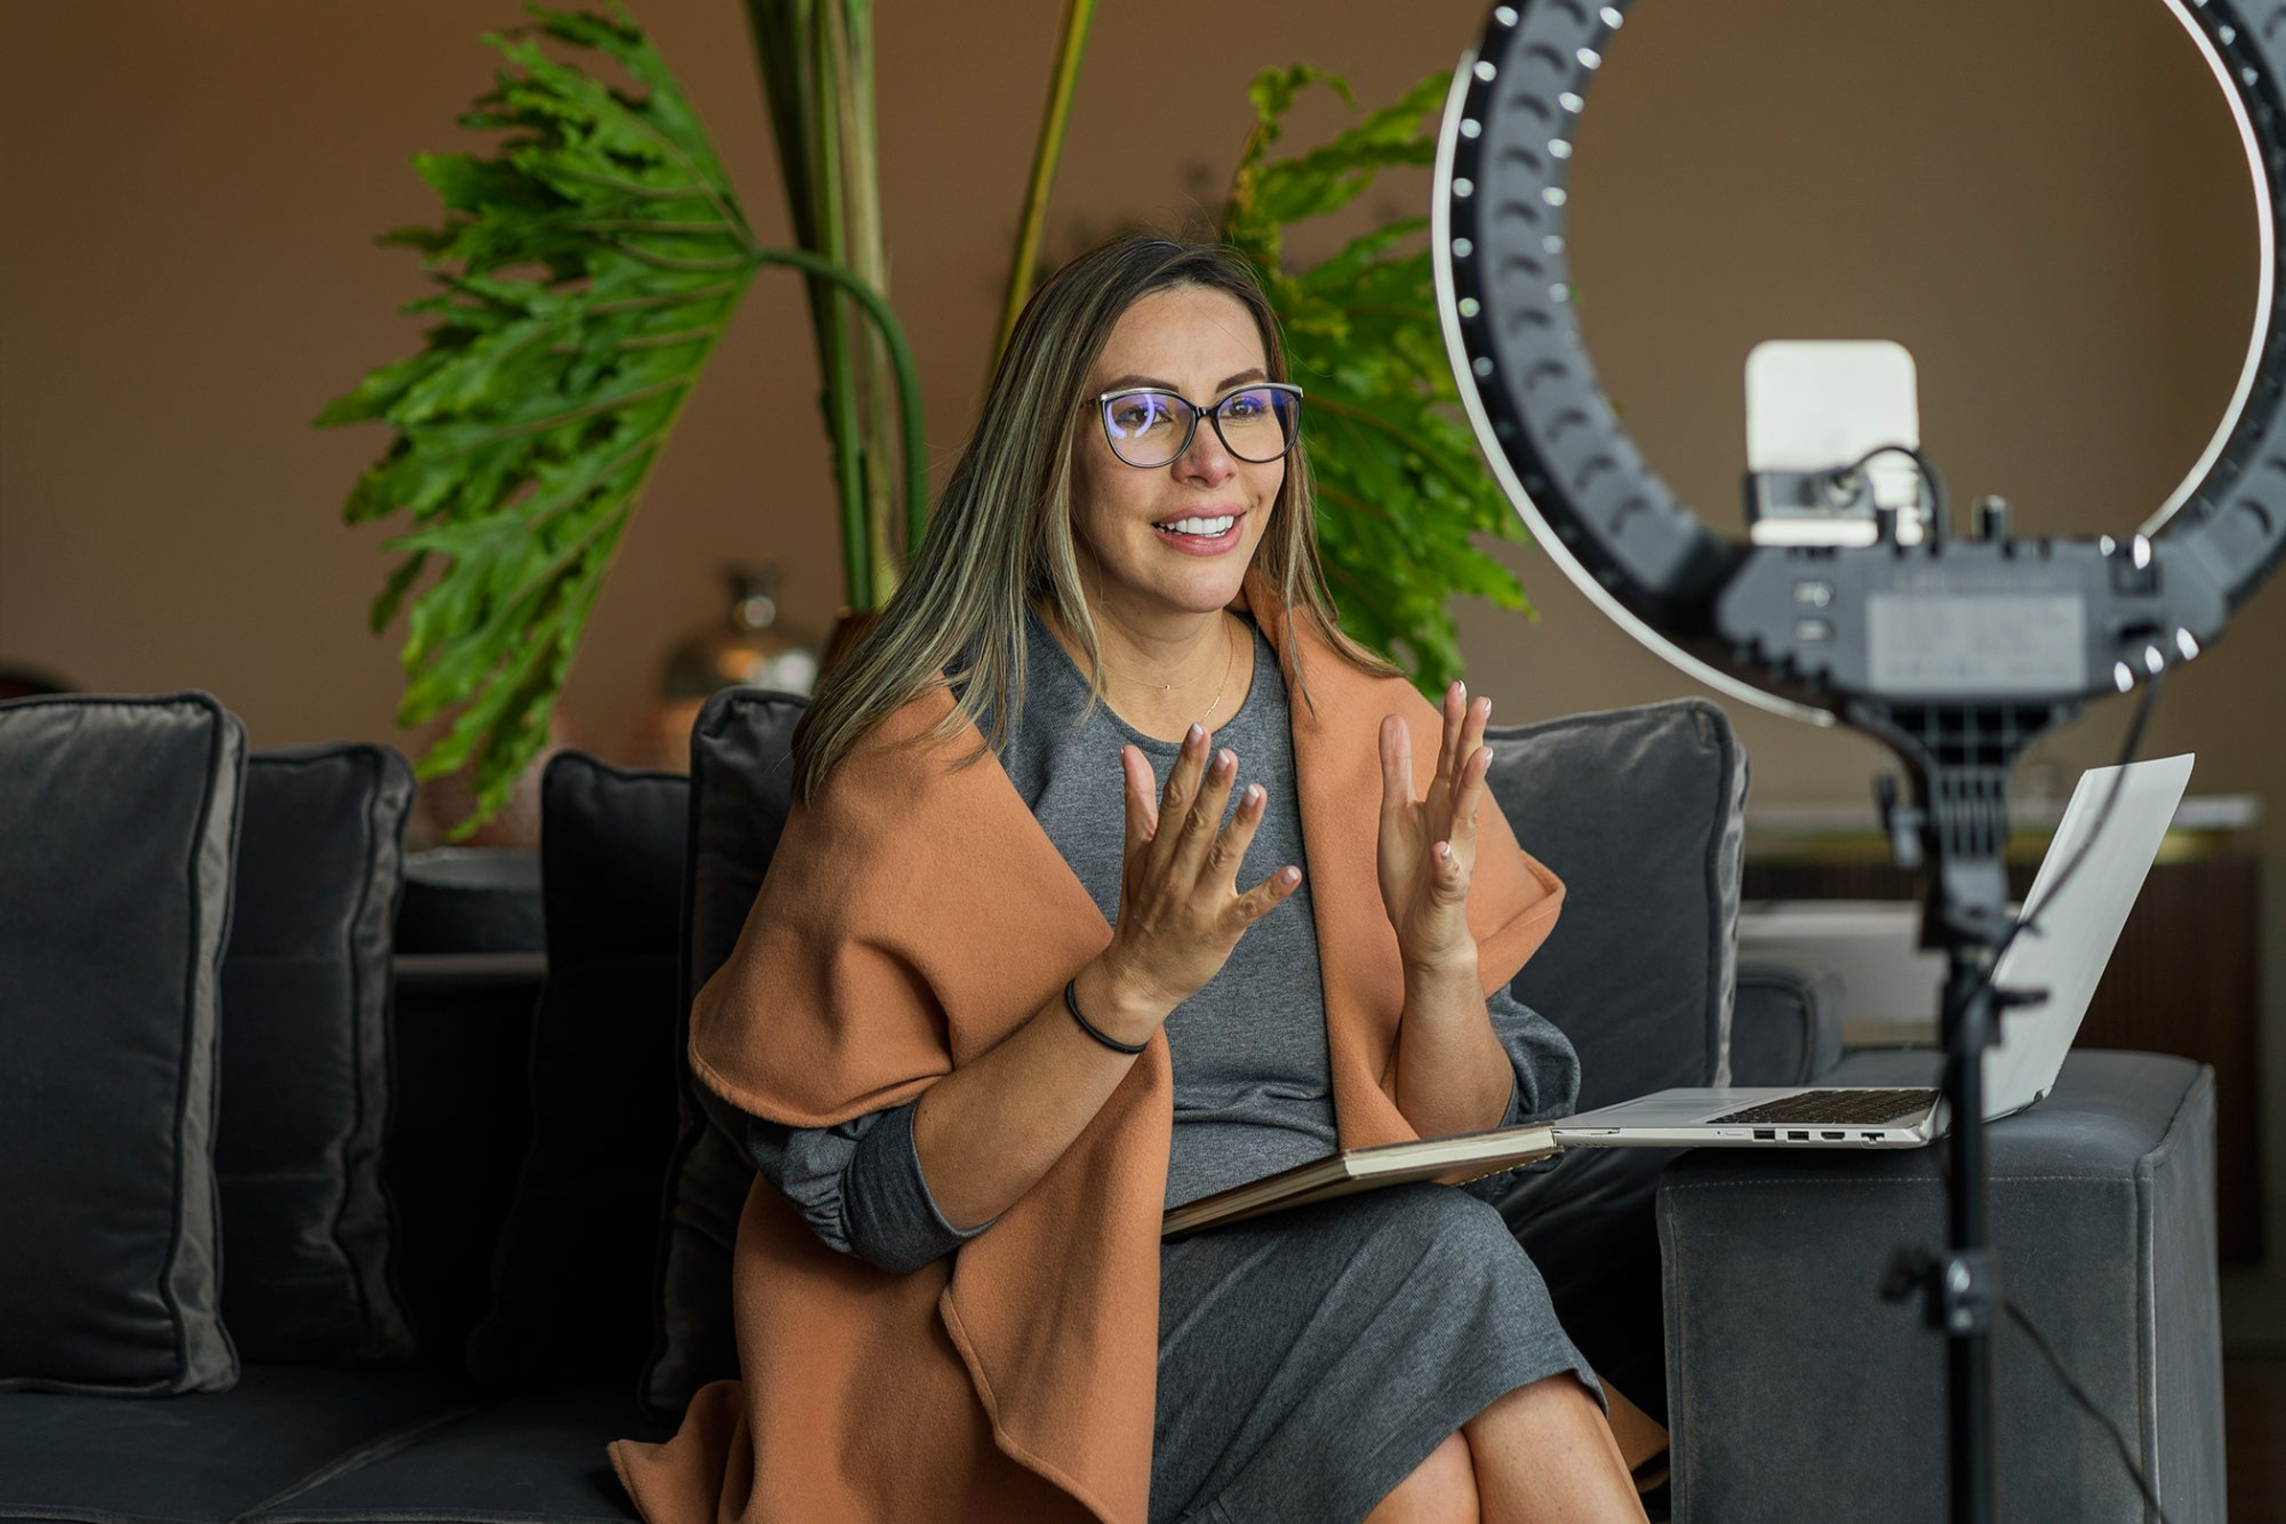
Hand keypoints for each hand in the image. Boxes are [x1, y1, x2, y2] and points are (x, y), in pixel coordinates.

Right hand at [1082, 725, 1301, 1042]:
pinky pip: (1247, 910)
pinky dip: (1269, 893)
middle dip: (1212, 791)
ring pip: (1221, 861)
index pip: (1172, 802)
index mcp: (1158, 852)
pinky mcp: (1219, 931)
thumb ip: (1138, 801)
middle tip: (1228, 754)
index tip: (1198, 731)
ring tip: (1257, 793)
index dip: (1186, 766)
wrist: (1138, 976)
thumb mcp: (1135, 854)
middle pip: (1195, 826)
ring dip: (1240, 828)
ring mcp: (1198, 903)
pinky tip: (1293, 873)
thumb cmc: (1141, 908)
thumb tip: (1129, 752)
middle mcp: (1176, 874)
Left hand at [1377, 683, 1492, 971]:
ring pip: (1466, 817)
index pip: (1450, 755)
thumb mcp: (1395, 812)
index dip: (1453, 722)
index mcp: (1441, 802)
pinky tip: (1442, 850)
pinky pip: (1448, 874)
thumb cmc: (1411, 870)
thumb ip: (1396, 767)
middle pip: (1463, 774)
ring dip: (1473, 787)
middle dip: (1471, 739)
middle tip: (1482, 701)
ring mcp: (1455, 855)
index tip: (1458, 685)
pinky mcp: (1447, 889)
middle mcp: (1455, 822)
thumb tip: (1393, 718)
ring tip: (1481, 756)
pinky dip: (1446, 863)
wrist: (1425, 930)